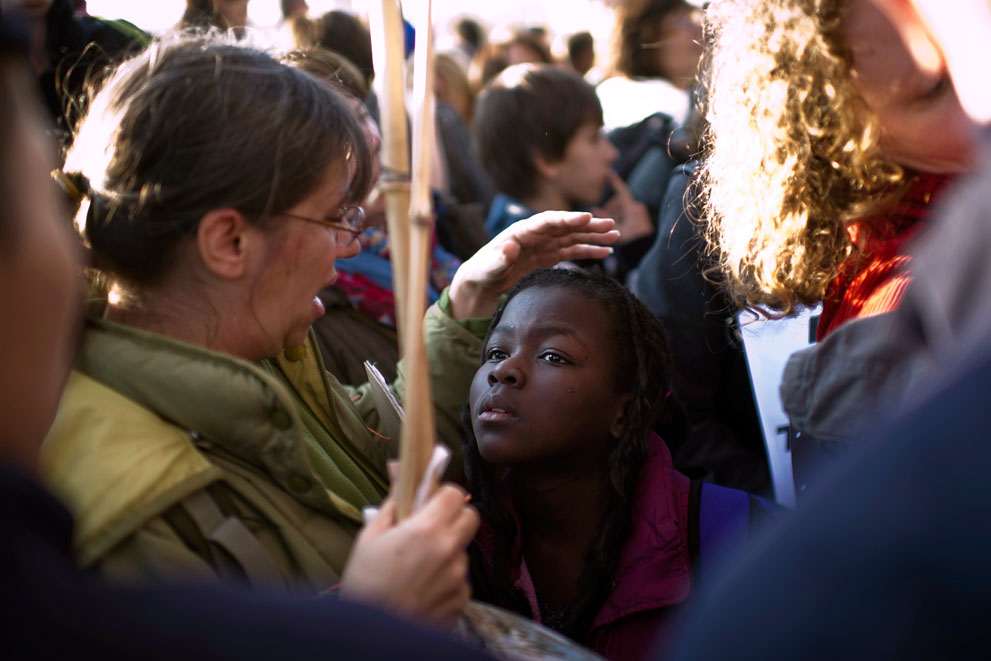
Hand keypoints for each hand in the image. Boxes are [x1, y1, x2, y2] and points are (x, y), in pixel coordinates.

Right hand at [339, 485, 478, 627]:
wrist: (368, 635)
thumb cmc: (364, 583)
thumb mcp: (371, 536)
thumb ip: (394, 502)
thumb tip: (400, 469)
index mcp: (426, 530)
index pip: (455, 494)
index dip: (444, 494)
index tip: (432, 500)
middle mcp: (448, 551)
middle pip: (471, 518)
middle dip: (454, 517)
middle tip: (431, 527)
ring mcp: (458, 578)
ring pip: (463, 552)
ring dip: (447, 553)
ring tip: (418, 568)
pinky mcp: (460, 602)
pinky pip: (460, 582)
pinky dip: (446, 582)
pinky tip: (423, 589)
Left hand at [447, 210, 618, 318]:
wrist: (479, 284)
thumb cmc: (480, 273)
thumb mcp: (486, 269)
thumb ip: (498, 259)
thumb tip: (510, 248)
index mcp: (521, 232)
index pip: (548, 221)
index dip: (567, 218)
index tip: (587, 217)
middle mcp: (535, 235)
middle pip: (565, 226)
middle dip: (588, 225)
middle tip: (611, 225)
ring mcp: (543, 246)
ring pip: (573, 238)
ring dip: (593, 237)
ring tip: (615, 236)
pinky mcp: (547, 258)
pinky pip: (571, 252)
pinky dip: (588, 251)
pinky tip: (605, 251)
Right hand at [592, 170, 653, 244]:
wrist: (648, 250)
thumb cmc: (633, 242)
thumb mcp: (617, 231)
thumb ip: (605, 220)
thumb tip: (594, 209)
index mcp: (632, 208)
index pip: (622, 191)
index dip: (615, 181)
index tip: (609, 172)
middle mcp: (637, 207)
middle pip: (619, 202)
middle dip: (610, 208)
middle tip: (602, 218)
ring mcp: (639, 213)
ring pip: (622, 208)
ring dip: (614, 215)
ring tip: (610, 227)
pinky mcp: (640, 218)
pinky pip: (626, 214)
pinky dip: (619, 218)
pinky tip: (617, 227)